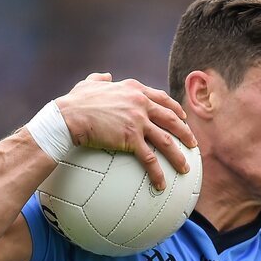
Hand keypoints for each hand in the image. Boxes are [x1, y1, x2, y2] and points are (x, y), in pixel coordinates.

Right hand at [55, 73, 196, 190]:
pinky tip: (161, 185)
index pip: (161, 98)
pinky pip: (150, 159)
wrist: (68, 116)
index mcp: (133, 90)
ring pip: (166, 140)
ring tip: (186, 168)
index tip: (183, 117)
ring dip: (179, 156)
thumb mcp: (88, 84)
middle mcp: (140, 103)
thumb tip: (105, 76)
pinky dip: (158, 173)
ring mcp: (138, 121)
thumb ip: (100, 79)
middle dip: (185, 132)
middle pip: (171, 119)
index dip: (175, 108)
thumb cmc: (74, 102)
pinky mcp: (131, 138)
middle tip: (192, 143)